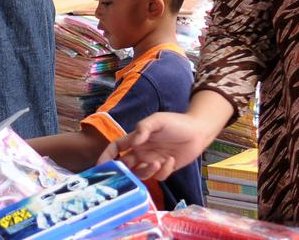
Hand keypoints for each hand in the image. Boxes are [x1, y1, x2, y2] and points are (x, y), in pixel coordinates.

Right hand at [97, 112, 211, 181]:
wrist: (198, 132)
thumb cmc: (176, 123)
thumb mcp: (158, 120)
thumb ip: (144, 128)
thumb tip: (133, 141)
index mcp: (136, 140)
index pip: (116, 148)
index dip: (107, 156)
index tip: (100, 166)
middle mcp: (142, 152)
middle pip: (125, 166)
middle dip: (124, 172)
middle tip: (127, 176)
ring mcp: (153, 161)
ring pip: (141, 174)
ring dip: (146, 172)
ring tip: (157, 162)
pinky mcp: (165, 169)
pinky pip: (158, 177)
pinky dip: (163, 171)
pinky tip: (171, 160)